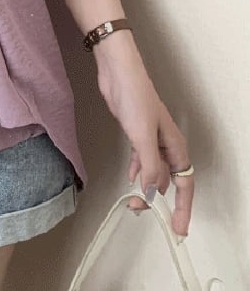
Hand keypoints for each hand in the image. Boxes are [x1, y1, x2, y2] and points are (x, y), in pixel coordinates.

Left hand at [94, 31, 193, 238]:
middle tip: (139, 211)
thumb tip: (151, 194)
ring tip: (132, 202)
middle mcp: (166, 145)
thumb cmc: (135, 98)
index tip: (178, 228)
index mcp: (175, 147)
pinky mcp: (135, 131)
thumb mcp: (142, 136)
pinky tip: (131, 178)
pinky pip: (140, 158)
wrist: (119, 73)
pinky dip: (137, 169)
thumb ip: (148, 166)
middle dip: (157, 199)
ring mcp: (150, 138)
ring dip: (144, 186)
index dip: (182, 208)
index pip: (184, 184)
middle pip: (167, 180)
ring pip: (152, 170)